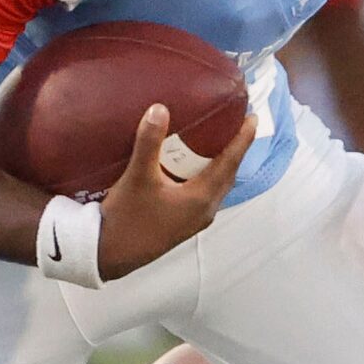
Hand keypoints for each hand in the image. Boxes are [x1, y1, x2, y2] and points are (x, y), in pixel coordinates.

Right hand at [93, 105, 254, 280]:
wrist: (110, 254)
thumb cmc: (127, 217)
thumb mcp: (137, 176)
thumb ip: (149, 142)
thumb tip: (160, 108)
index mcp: (201, 198)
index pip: (230, 162)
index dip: (242, 139)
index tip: (253, 118)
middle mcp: (205, 210)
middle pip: (227, 174)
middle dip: (234, 149)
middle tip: (235, 124)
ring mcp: (196, 219)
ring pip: (216, 185)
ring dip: (220, 163)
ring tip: (217, 140)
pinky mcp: (184, 223)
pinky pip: (205, 193)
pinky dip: (206, 175)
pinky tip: (193, 166)